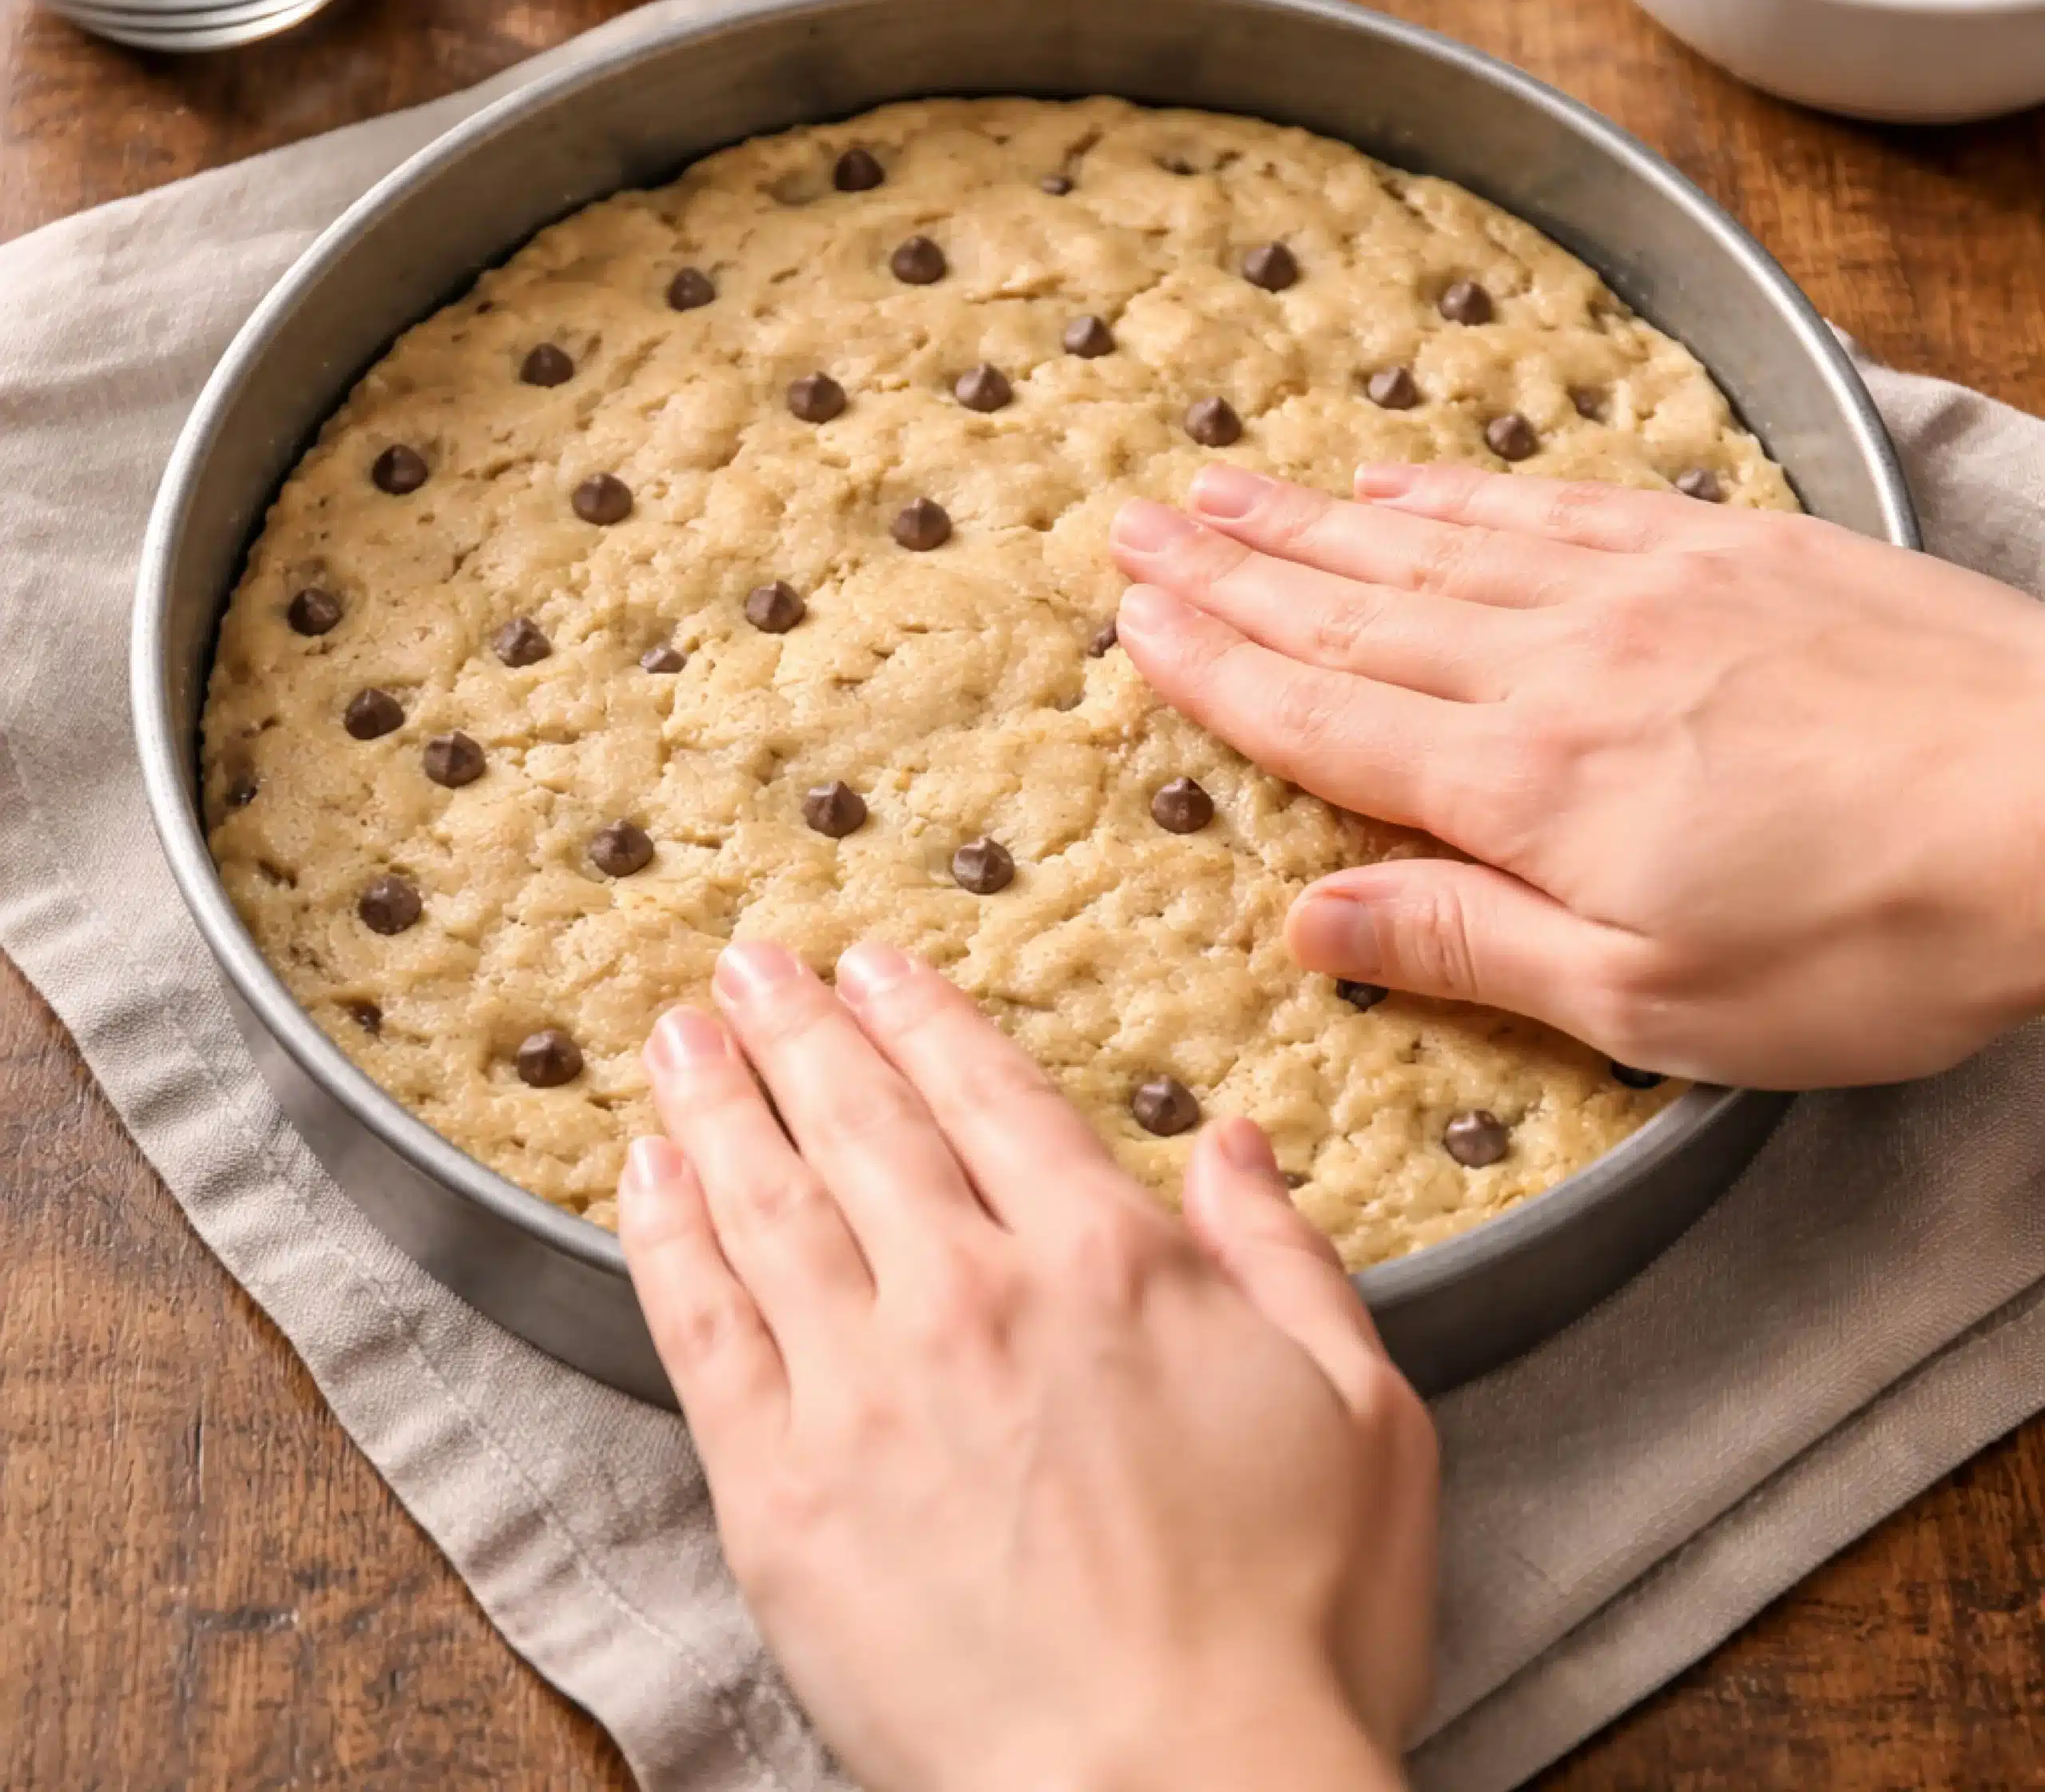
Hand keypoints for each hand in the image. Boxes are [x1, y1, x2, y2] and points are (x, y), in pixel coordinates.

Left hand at [619, 941, 1436, 1791]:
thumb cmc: (1295, 1625)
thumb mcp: (1364, 1416)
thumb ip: (1287, 1258)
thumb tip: (1231, 1139)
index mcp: (1108, 1263)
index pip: (989, 1098)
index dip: (923, 1018)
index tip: (874, 965)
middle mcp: (974, 1295)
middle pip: (863, 1123)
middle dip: (800, 1028)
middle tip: (749, 961)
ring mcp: (865, 1388)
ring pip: (770, 1200)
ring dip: (718, 1101)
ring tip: (679, 1033)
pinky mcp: (782, 1493)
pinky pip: (705, 1328)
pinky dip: (669, 1236)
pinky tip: (645, 1174)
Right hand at [1110, 463, 2044, 1090]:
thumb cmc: (1874, 938)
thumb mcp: (1657, 1004)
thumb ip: (1471, 944)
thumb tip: (1308, 923)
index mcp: (1524, 784)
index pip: (1324, 714)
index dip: (1216, 665)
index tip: (1135, 619)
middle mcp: (1554, 663)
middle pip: (1351, 609)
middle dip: (1229, 572)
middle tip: (1133, 526)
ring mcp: (1638, 587)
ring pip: (1429, 547)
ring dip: (1311, 520)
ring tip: (1219, 488)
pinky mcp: (1721, 545)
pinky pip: (1546, 506)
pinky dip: (1454, 494)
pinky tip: (1397, 479)